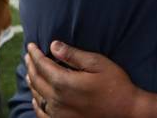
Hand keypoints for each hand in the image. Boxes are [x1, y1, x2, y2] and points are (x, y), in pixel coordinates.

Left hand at [26, 42, 142, 117]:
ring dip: (32, 82)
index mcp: (64, 83)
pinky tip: (36, 98)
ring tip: (30, 72)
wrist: (127, 112)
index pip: (42, 65)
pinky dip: (36, 103)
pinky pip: (42, 113)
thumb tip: (53, 45)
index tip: (31, 45)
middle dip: (31, 65)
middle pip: (36, 80)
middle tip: (28, 55)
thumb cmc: (116, 85)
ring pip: (37, 96)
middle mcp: (57, 100)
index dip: (35, 54)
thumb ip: (74, 55)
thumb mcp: (98, 64)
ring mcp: (58, 114)